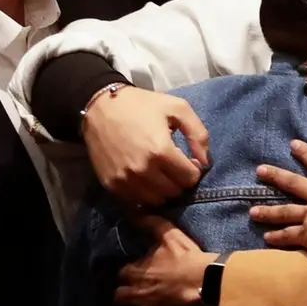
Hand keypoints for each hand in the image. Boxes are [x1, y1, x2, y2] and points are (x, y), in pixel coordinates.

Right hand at [83, 86, 209, 205]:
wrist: (100, 107)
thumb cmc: (142, 105)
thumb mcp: (178, 108)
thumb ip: (198, 135)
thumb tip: (206, 162)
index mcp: (161, 151)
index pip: (190, 178)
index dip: (194, 170)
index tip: (188, 161)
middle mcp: (142, 170)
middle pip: (174, 191)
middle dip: (180, 180)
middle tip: (175, 166)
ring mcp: (124, 179)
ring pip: (156, 200)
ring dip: (163, 189)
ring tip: (160, 172)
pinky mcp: (110, 184)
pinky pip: (136, 200)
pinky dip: (145, 193)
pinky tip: (145, 177)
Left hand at [108, 216, 214, 305]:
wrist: (207, 281)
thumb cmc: (192, 257)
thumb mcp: (171, 234)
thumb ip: (152, 222)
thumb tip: (134, 207)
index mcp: (139, 271)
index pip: (124, 273)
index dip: (128, 273)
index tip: (132, 274)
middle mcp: (137, 294)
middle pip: (121, 297)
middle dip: (123, 299)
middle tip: (127, 304)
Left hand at [252, 140, 306, 255]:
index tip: (292, 144)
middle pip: (295, 185)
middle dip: (277, 176)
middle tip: (259, 170)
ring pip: (286, 211)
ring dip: (268, 211)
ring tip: (252, 211)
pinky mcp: (306, 236)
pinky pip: (289, 235)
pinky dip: (278, 237)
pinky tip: (267, 238)